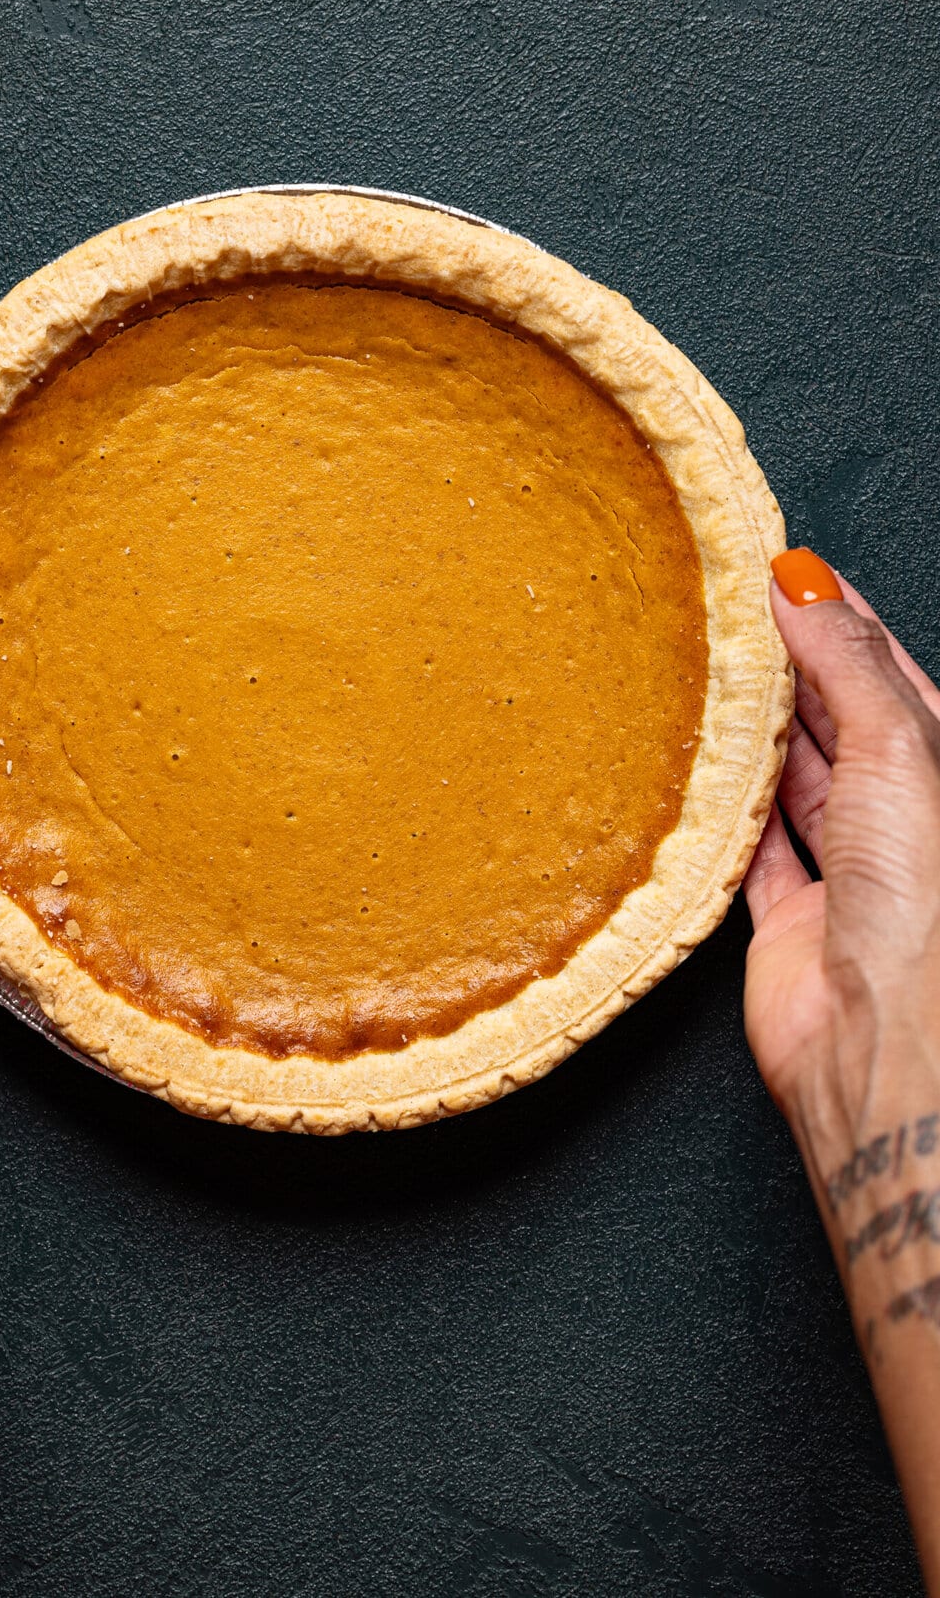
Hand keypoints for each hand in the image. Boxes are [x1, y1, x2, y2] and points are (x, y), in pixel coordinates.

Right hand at [743, 549, 939, 1591]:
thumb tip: (803, 583)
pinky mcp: (794, 918)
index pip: (887, 671)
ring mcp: (852, 868)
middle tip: (722, 611)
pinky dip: (723, 807)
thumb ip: (846, 665)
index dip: (837, 619)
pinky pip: (752, 845)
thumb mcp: (899, 747)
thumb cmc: (923, 902)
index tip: (779, 570)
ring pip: (793, 778)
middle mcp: (905, 816)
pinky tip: (695, 767)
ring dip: (751, 732)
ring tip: (699, 672)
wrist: (886, 1042)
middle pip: (838, 719)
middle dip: (787, 669)